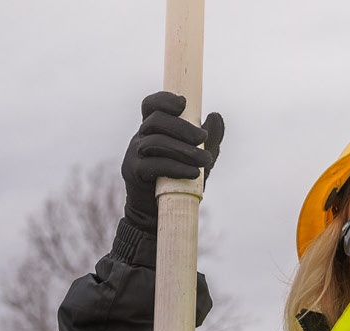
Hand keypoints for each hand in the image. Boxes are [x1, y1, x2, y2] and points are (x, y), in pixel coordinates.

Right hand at [120, 91, 224, 226]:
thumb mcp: (199, 157)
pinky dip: (175, 167)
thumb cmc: (179, 179)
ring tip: (205, 161)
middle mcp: (140, 137)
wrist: (158, 212)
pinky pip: (153, 164)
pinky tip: (192, 173)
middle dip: (182, 127)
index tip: (184, 103)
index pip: (151, 105)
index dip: (164, 99)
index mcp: (153, 128)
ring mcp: (134, 154)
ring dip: (184, 150)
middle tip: (203, 139)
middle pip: (156, 120)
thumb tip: (215, 115)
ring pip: (155, 142)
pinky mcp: (133, 172)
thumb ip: (209, 138)